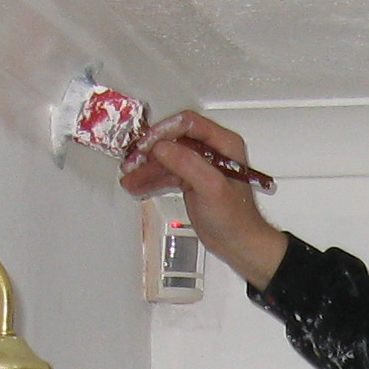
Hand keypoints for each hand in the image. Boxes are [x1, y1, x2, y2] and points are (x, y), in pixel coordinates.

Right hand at [119, 109, 289, 290]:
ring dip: (146, 167)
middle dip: (150, 152)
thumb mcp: (212, 188)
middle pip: (172, 140)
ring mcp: (200, 165)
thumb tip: (162, 147)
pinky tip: (137, 186)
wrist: (240, 245)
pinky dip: (151, 179)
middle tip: (132, 163)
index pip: (188, 124)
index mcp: (224, 144)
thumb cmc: (237, 220)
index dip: (164, 131)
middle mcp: (212, 151)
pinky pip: (166, 173)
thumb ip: (188, 164)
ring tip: (129, 178)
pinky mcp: (191, 180)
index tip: (147, 145)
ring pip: (166, 158)